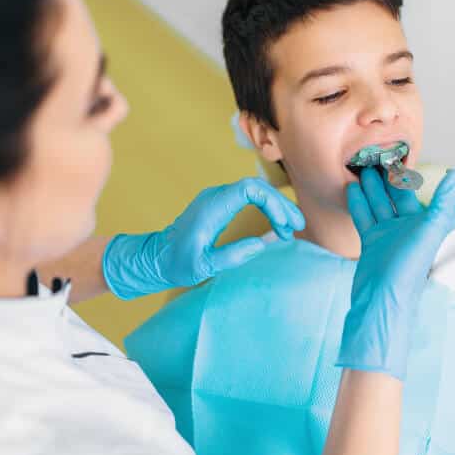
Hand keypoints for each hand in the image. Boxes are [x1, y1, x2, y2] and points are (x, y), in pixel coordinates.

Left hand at [102, 178, 304, 298]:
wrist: (155, 257)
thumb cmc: (176, 264)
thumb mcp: (203, 266)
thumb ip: (231, 256)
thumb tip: (261, 244)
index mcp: (211, 208)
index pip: (249, 189)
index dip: (272, 202)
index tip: (284, 224)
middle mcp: (215, 197)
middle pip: (256, 187)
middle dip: (280, 204)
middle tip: (298, 226)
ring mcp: (217, 199)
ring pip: (254, 191)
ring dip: (276, 207)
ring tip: (291, 229)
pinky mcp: (219, 205)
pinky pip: (248, 198)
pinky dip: (266, 209)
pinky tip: (277, 226)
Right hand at [337, 166, 454, 379]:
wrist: (379, 302)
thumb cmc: (406, 270)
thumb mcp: (427, 233)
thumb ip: (443, 204)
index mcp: (427, 226)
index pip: (430, 198)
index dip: (427, 181)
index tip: (417, 160)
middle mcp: (410, 230)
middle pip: (401, 197)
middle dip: (391, 178)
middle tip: (378, 156)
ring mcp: (389, 236)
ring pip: (381, 204)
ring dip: (373, 187)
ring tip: (363, 168)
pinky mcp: (372, 244)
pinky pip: (366, 218)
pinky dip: (359, 203)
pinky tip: (351, 188)